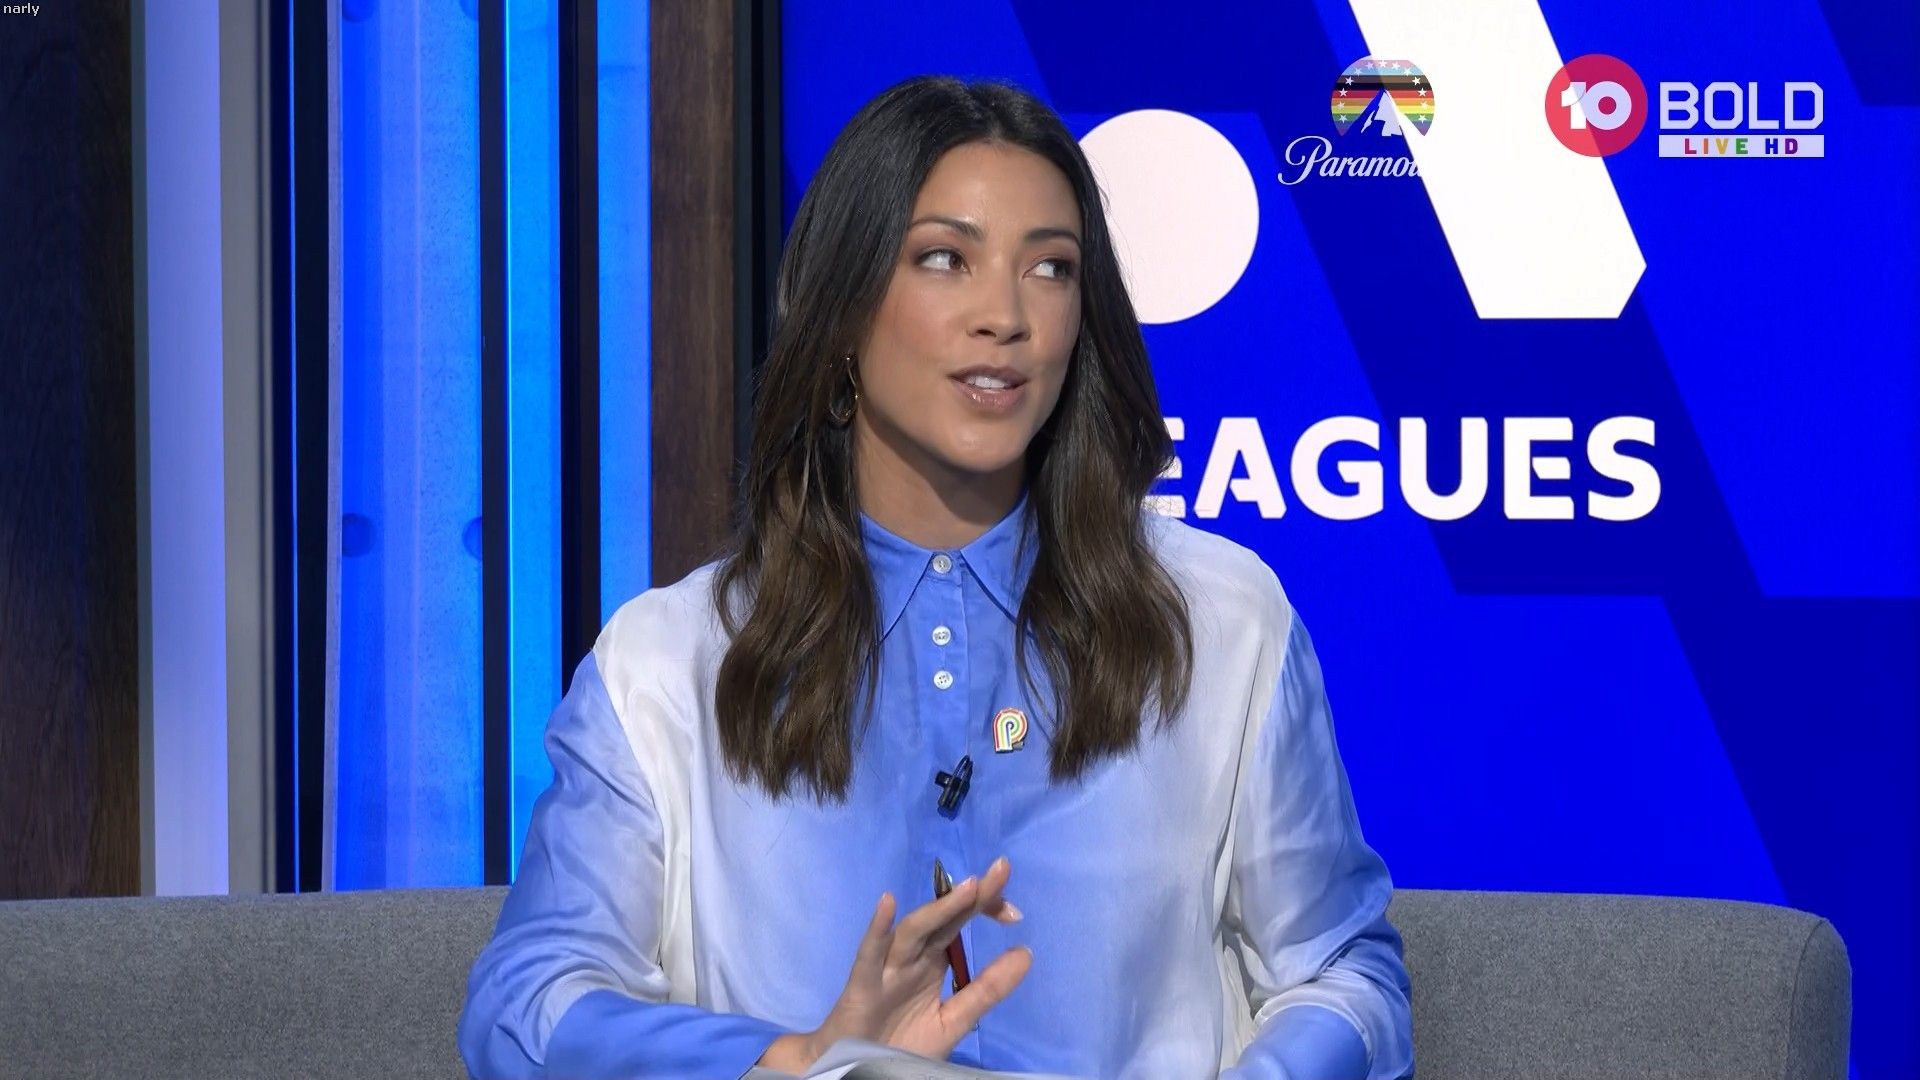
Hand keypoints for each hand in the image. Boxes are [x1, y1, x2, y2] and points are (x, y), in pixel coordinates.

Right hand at [757, 856, 1029, 1072]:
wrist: (856, 1072)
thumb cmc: (902, 1044)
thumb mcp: (954, 1019)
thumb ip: (987, 989)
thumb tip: (1026, 953)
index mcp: (931, 962)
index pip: (959, 923)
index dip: (984, 909)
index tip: (1015, 913)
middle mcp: (910, 958)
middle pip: (942, 919)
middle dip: (970, 896)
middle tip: (1001, 870)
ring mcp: (886, 968)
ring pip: (912, 931)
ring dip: (939, 908)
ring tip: (969, 888)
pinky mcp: (863, 985)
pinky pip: (869, 955)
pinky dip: (877, 929)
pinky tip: (888, 903)